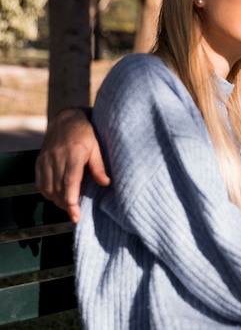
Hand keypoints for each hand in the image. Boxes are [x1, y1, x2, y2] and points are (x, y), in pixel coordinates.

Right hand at [35, 107, 107, 222]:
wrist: (66, 119)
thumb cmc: (87, 133)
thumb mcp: (97, 146)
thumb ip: (99, 166)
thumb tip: (106, 183)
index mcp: (74, 153)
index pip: (70, 182)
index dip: (71, 201)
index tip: (75, 215)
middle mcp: (57, 157)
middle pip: (58, 188)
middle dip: (66, 205)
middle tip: (75, 215)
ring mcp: (45, 159)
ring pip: (48, 188)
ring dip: (57, 201)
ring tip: (69, 208)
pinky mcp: (39, 161)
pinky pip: (40, 183)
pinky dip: (48, 193)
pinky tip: (57, 197)